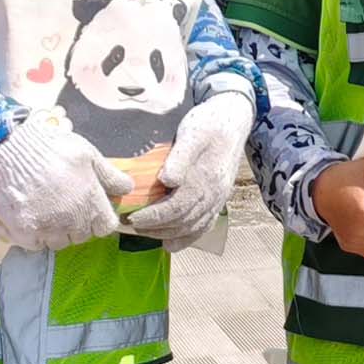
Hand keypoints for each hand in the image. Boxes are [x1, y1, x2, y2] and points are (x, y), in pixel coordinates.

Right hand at [0, 116, 127, 259]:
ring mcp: (47, 228)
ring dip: (56, 231)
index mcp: (91, 202)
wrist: (10, 148)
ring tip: (47, 210)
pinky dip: (35, 235)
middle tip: (65, 205)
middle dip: (77, 224)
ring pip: (59, 242)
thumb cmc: (52, 148)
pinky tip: (32, 215)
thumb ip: (109, 175)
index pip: (106, 227)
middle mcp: (71, 220)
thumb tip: (127, 188)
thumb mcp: (88, 155)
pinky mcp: (24, 232)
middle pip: (82, 236)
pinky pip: (36, 244)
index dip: (99, 218)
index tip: (90, 209)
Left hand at [133, 94, 254, 249]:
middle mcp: (214, 194)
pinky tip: (171, 243)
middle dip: (155, 228)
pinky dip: (187, 238)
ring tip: (144, 232)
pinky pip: (204, 225)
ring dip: (167, 234)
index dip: (153, 217)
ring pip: (192, 227)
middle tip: (130, 225)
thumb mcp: (192, 134)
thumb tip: (166, 180)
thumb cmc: (208, 124)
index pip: (176, 208)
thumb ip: (179, 158)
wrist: (234, 120)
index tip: (131, 218)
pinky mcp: (218, 199)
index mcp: (205, 180)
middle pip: (182, 222)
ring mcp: (218, 199)